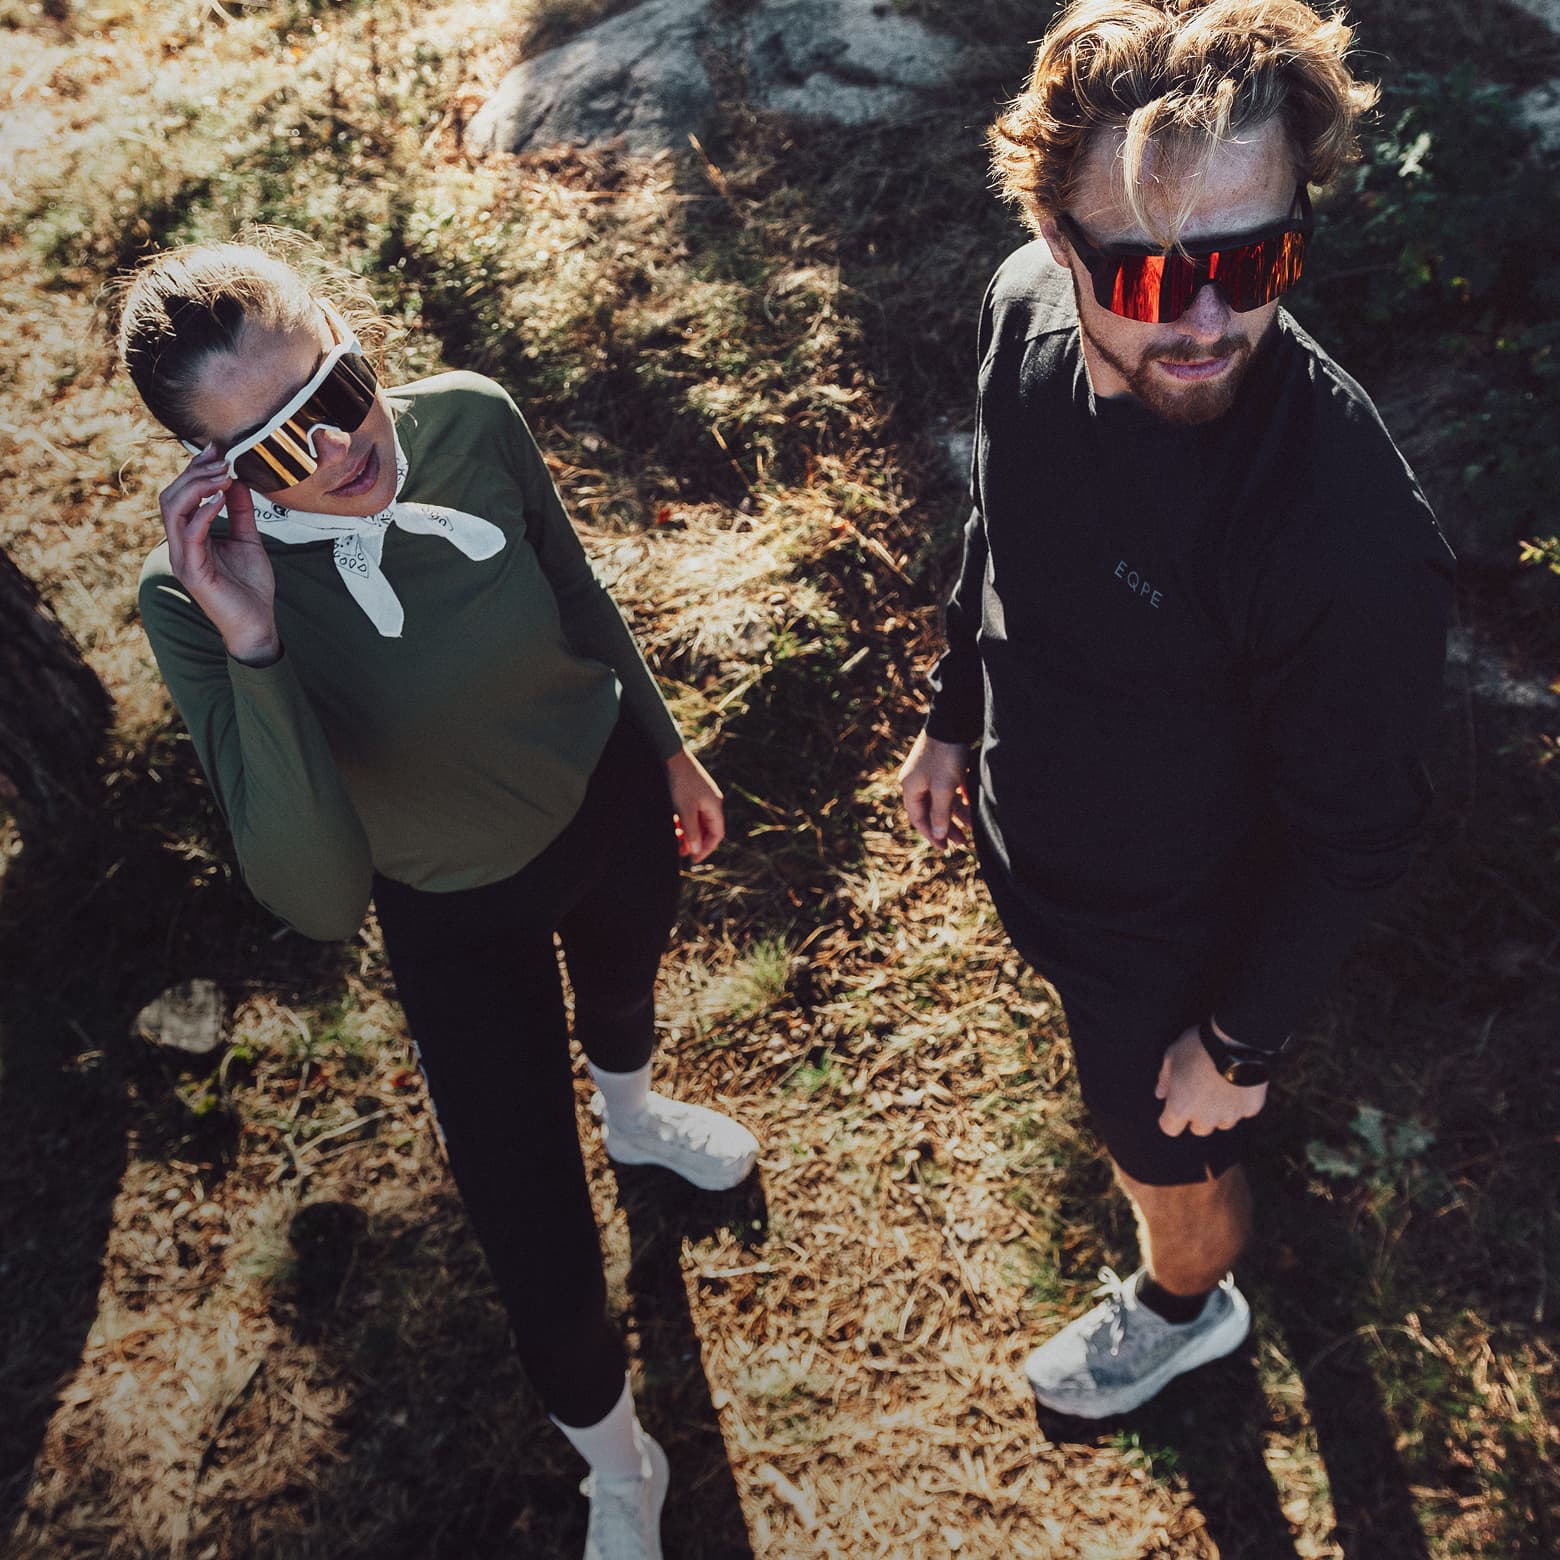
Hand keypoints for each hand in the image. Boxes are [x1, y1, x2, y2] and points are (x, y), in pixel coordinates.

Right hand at [159, 443, 280, 664]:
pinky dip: (203, 512)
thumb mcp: (249, 540)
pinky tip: (221, 498)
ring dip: (197, 486)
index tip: (218, 449)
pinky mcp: (192, 571)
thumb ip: (241, 512)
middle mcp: (180, 544)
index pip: (181, 494)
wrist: (257, 624)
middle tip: (221, 457)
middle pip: (171, 495)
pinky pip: (190, 534)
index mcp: (190, 535)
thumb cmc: (251, 587)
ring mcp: (182, 557)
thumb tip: (238, 479)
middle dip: (194, 472)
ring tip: (222, 474)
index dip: (196, 469)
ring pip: (172, 509)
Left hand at [666, 748, 723, 862]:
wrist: (670, 755)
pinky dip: (682, 822)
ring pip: (696, 822)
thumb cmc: (680, 781)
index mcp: (715, 806)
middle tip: (680, 852)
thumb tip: (696, 849)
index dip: (706, 848)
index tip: (693, 859)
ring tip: (674, 840)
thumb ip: (691, 830)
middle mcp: (711, 802)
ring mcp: (701, 797)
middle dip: (694, 842)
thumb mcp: (685, 809)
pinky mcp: (691, 793)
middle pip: (706, 829)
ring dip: (687, 833)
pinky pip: (689, 813)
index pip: (716, 834)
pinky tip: (672, 825)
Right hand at [897, 729, 971, 849]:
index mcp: (911, 787)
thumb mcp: (943, 788)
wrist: (952, 721)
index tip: (945, 847)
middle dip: (947, 827)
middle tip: (962, 842)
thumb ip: (940, 813)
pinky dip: (960, 798)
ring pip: (943, 799)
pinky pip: (950, 788)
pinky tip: (973, 806)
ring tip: (972, 826)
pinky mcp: (943, 764)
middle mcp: (917, 781)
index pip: (918, 818)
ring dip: (956, 814)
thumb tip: (938, 833)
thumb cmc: (945, 755)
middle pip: (931, 811)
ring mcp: (930, 772)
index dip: (932, 834)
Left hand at [1155, 1026, 1268, 1136]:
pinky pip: (1243, 1112)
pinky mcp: (1251, 1109)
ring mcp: (1230, 1115)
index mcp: (1181, 1107)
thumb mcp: (1172, 1056)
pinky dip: (1240, 1103)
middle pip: (1198, 1128)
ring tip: (1220, 1087)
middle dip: (1197, 1115)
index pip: (1170, 1128)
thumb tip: (1161, 1094)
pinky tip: (1238, 1084)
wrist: (1235, 1040)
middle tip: (1200, 1092)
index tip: (1174, 1105)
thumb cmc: (1197, 1046)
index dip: (1170, 1118)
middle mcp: (1205, 1118)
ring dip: (1219, 1111)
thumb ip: (1165, 1079)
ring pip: (1222, 1123)